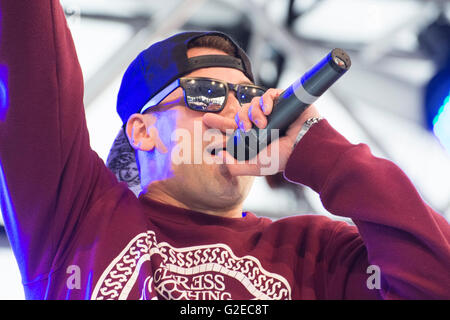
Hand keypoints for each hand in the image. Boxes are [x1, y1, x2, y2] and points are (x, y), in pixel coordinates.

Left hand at [202, 89, 320, 175]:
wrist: (305, 148)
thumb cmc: (284, 159)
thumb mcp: (256, 167)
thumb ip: (235, 167)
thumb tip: (218, 157)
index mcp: (254, 136)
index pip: (232, 127)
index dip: (219, 123)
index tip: (206, 119)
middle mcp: (261, 123)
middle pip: (241, 112)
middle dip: (239, 118)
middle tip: (245, 128)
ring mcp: (272, 112)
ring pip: (252, 103)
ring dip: (253, 111)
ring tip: (263, 123)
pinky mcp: (282, 101)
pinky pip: (268, 93)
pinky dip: (265, 99)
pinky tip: (268, 109)